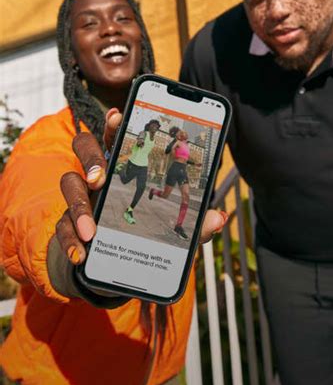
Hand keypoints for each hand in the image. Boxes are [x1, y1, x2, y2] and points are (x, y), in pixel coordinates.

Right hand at [56, 109, 227, 266]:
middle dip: (91, 157)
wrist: (114, 267)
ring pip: (69, 183)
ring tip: (92, 230)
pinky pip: (62, 226)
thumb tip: (219, 218)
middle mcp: (99, 177)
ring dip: (78, 205)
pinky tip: (82, 252)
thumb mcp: (175, 231)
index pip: (116, 136)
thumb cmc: (145, 235)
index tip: (118, 116)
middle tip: (100, 177)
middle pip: (85, 147)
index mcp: (125, 167)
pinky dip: (70, 240)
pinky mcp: (70, 225)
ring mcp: (82, 199)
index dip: (115, 123)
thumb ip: (195, 224)